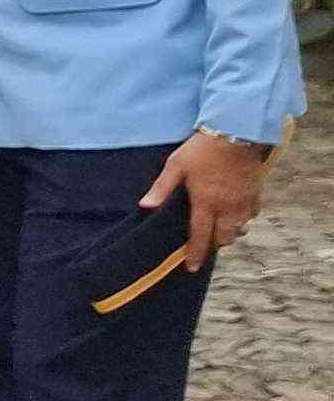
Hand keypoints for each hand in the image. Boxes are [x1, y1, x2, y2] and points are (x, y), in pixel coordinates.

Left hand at [147, 132, 270, 269]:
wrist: (236, 133)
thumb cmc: (201, 150)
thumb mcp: (176, 166)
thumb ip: (162, 188)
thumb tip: (145, 207)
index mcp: (206, 203)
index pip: (200, 236)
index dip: (195, 254)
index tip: (191, 267)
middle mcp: (228, 207)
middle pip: (223, 238)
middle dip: (213, 244)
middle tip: (203, 244)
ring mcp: (244, 202)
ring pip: (239, 229)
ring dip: (229, 233)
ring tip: (217, 230)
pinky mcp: (256, 194)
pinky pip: (251, 215)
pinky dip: (242, 220)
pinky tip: (234, 214)